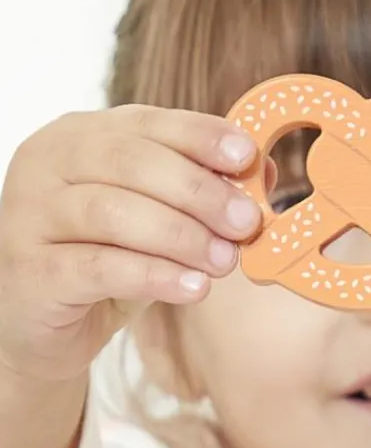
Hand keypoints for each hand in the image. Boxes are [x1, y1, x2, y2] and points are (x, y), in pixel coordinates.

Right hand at [0, 105, 261, 381]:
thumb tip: (262, 170)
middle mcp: (47, 165)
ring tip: (225, 261)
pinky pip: (99, 267)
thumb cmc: (106, 260)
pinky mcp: (32, 271)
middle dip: (199, 192)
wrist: (45, 324)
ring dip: (182, 236)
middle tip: (245, 223)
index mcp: (80, 137)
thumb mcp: (156, 219)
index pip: (145, 123)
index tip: (246, 156)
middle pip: (129, 163)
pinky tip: (194, 287)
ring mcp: (30, 216)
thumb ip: (201, 191)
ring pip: (113, 212)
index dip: (199, 136)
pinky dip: (154, 275)